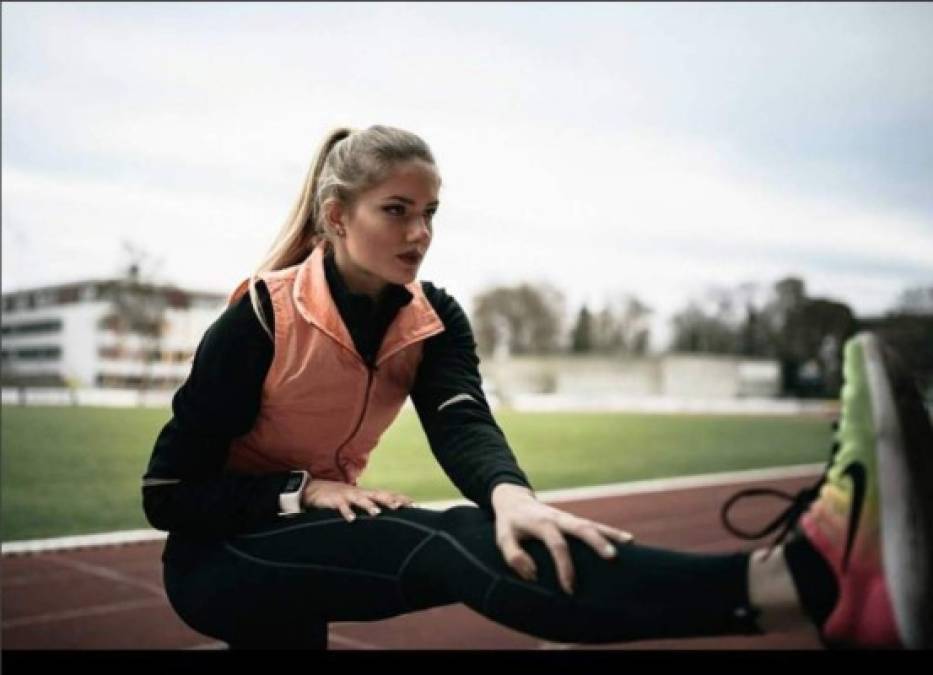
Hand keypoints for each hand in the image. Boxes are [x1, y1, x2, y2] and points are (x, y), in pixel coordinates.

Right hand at [303, 479, 413, 521]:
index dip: (400, 498)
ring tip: (377, 513)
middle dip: (389, 500)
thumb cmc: (341, 496)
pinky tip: (352, 520)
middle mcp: (360, 492)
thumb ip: (371, 504)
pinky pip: (341, 507)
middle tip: (401, 507)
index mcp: (367, 493)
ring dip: (368, 505)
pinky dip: (346, 513)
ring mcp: (348, 495)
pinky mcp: (335, 500)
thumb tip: (388, 513)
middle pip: (378, 495)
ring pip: (360, 500)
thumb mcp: (358, 499)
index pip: (387, 494)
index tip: (414, 505)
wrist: (316, 489)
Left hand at [490, 483, 633, 594]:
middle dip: (597, 542)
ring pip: (592, 523)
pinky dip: (610, 532)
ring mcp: (568, 517)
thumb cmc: (509, 524)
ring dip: (610, 533)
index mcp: (541, 523)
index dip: (564, 566)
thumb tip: (533, 574)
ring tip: (630, 543)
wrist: (514, 500)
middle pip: (581, 527)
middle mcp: (558, 517)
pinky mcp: (573, 520)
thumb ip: (514, 556)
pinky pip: (594, 525)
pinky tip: (627, 541)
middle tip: (612, 558)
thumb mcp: (503, 538)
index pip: (557, 544)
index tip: (570, 588)